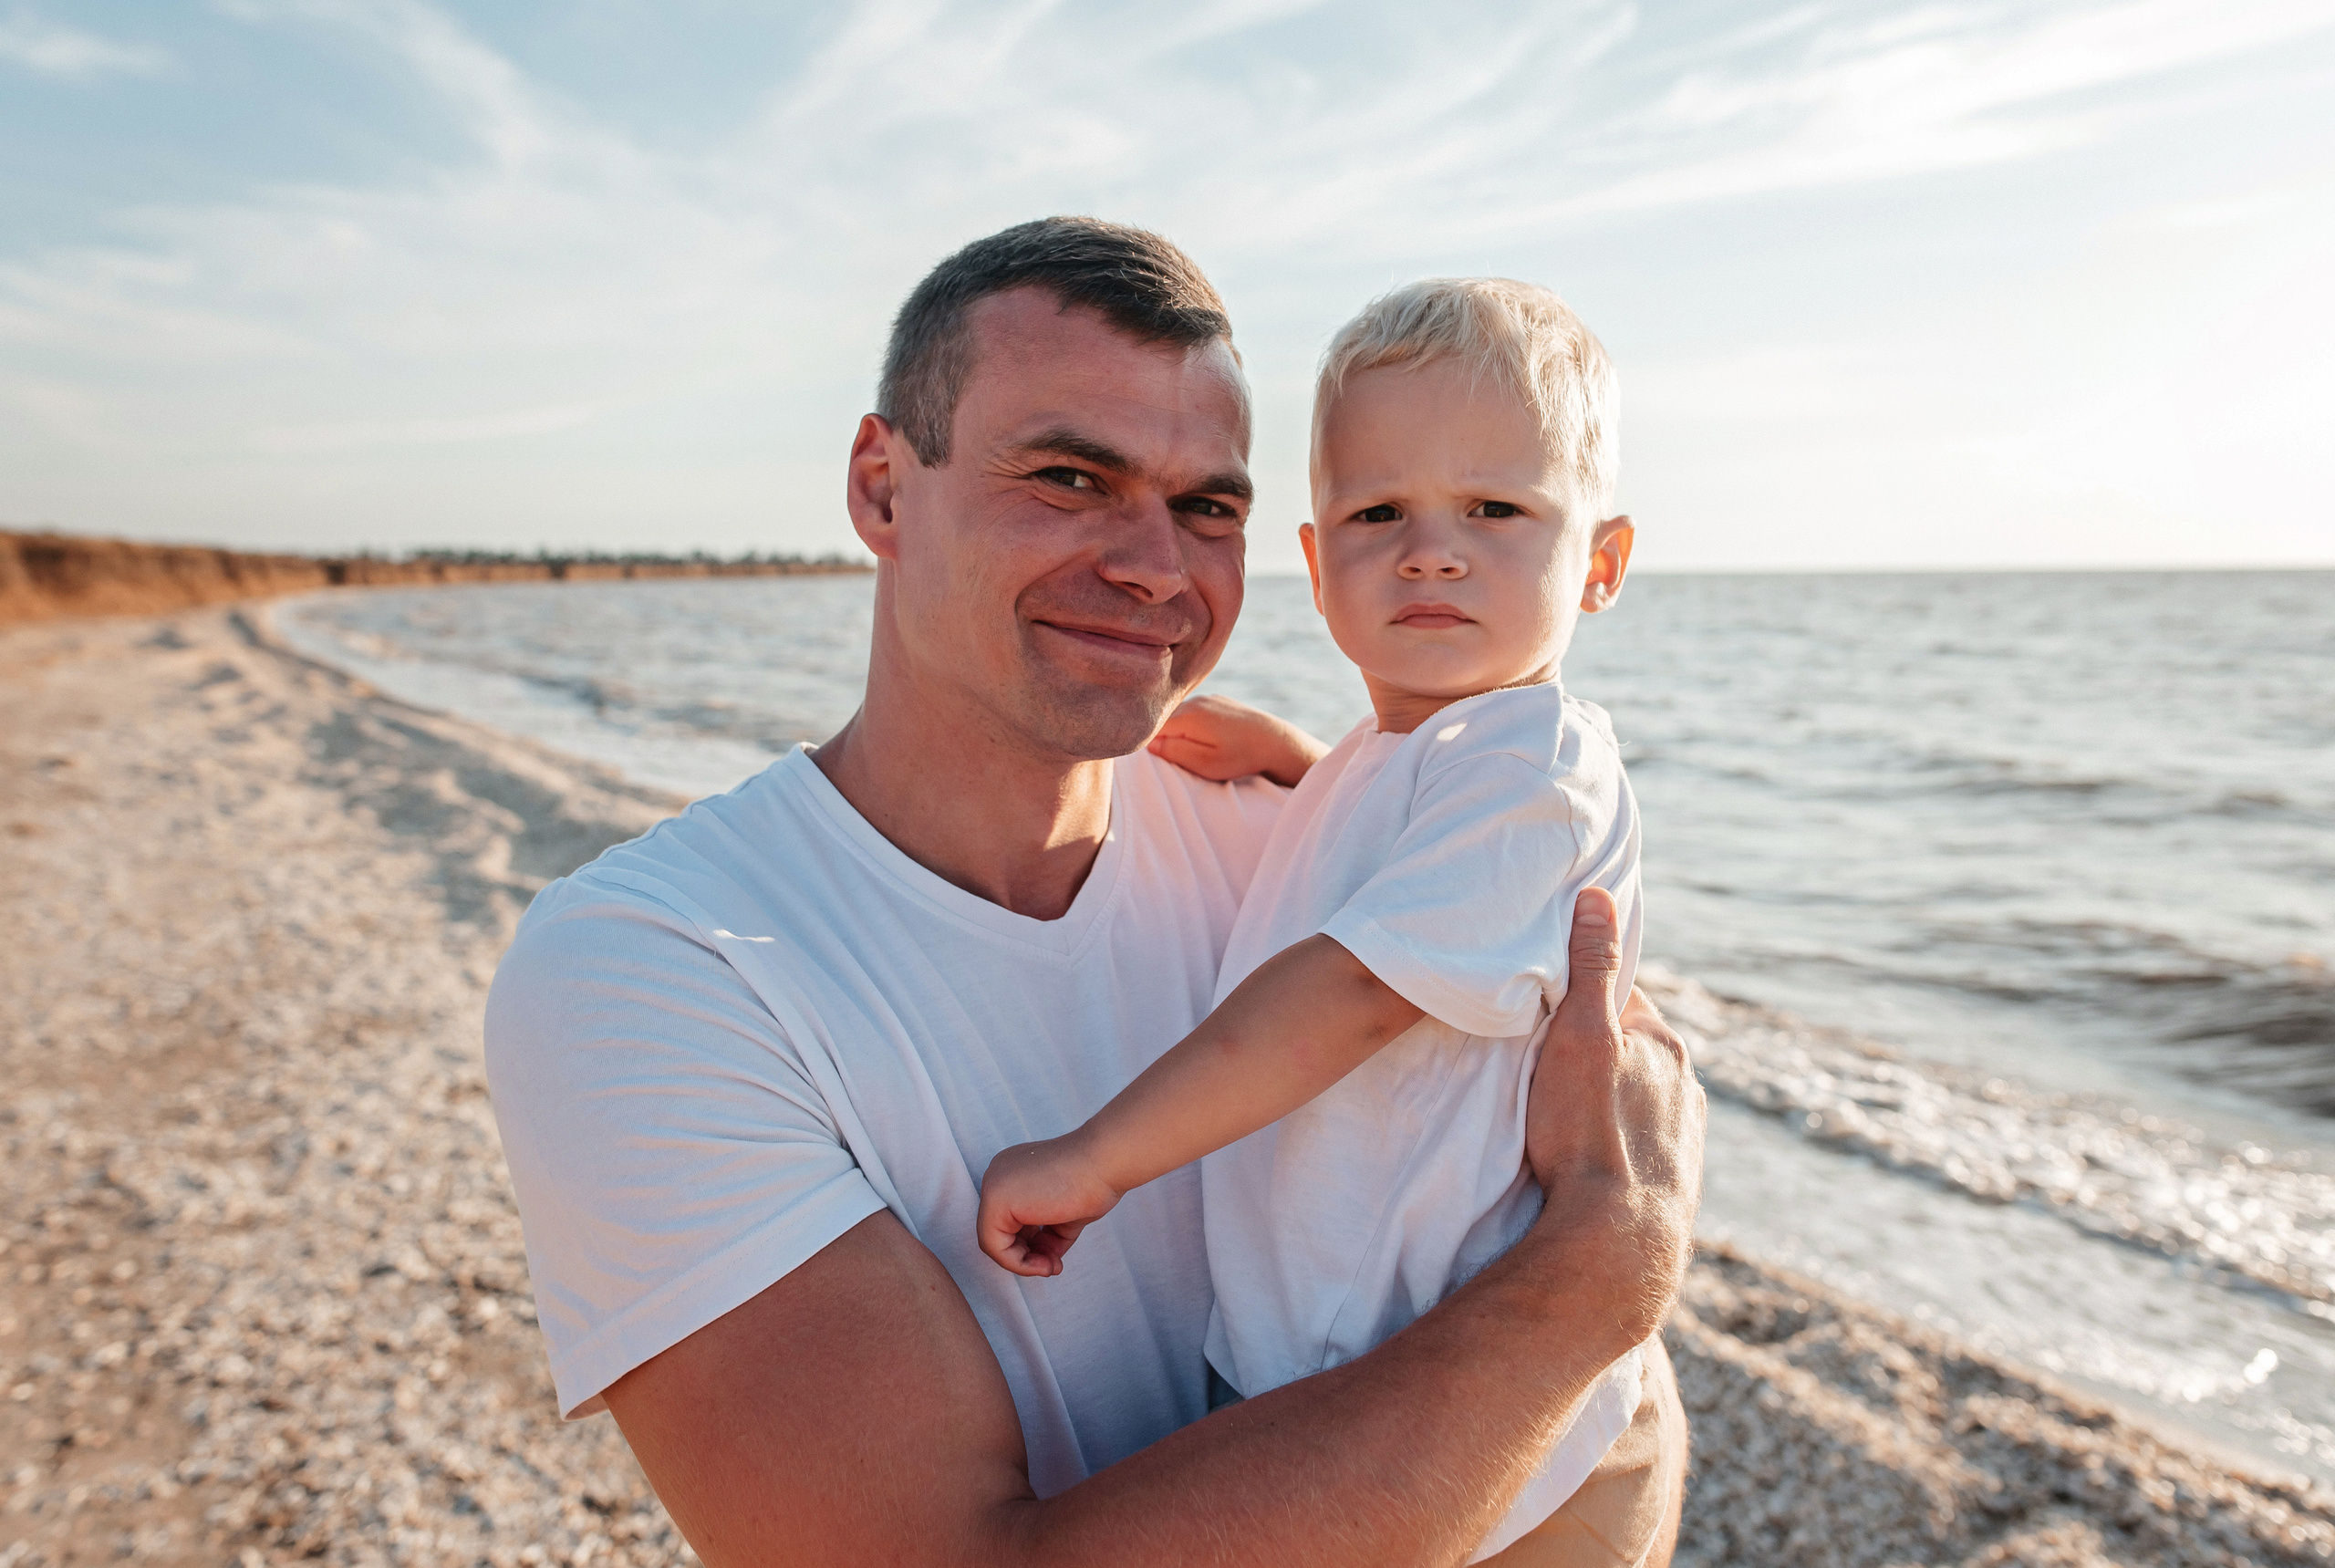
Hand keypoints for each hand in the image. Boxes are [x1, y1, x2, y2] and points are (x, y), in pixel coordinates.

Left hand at [977, 1134, 1123, 1277]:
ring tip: (1051, 1267)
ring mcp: (994, 1185)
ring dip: (1024, 1263)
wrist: (1105, 1162)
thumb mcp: (1066, 1212)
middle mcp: (999, 1176)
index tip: (1055, 1258)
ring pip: (994, 1242)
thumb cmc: (1095, 1180)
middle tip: (1053, 1267)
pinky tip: (1045, 1264)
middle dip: (1028, 1256)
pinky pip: (993, 1245)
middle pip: (1002, 1231)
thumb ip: (1048, 1231)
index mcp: (1014, 1173)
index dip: (1032, 1246)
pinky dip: (1018, 1263)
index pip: (1011, 1220)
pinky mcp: (995, 1199)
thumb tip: (1043, 1259)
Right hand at [1147, 694, 1328, 787]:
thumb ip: (1175, 752)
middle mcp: (1195, 701)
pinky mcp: (1219, 701)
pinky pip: (1195, 712)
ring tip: (1194, 749)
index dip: (1149, 744)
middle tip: (1176, 758)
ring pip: (1180, 715)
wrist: (1276, 741)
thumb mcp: (1205, 764)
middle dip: (1164, 738)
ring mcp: (1208, 698)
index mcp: (1187, 716)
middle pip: (1163, 720)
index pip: (1151, 728)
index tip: (1157, 759)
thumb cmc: (1241, 757)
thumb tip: (1149, 744)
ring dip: (1180, 732)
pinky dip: (1194, 725)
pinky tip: (1207, 739)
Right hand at [1523, 887, 1704, 1352]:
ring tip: (1564, 1115)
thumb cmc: (1589, 1134)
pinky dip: (1619, 1139)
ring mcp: (1686, 1134)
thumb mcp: (1579, 1036)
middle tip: (1541, 1061)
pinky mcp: (1677, 1179)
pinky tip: (1591, 1156)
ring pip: (1640, 1096)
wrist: (1617, 1242)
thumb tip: (1599, 895)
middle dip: (1595, 1047)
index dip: (1579, 996)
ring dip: (1610, 1097)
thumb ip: (1590, 967)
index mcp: (1663, 1043)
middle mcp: (1686, 1084)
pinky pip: (1644, 1142)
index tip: (1543, 1005)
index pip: (1619, 997)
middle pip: (1631, 1047)